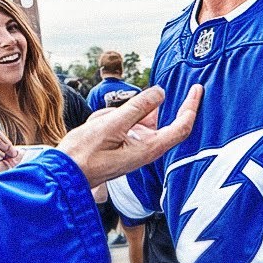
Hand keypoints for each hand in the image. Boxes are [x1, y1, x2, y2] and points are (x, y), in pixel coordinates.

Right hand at [57, 85, 201, 187]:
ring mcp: (136, 148)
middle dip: (152, 106)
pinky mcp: (126, 146)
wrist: (66, 173)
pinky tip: (98, 123)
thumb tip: (160, 93)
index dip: (191, 107)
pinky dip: (115, 118)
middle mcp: (147, 150)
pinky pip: (127, 124)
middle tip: (150, 91)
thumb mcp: (110, 125)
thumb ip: (137, 108)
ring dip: (124, 114)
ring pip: (141, 120)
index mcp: (149, 148)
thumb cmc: (85, 154)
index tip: (197, 89)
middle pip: (163, 122)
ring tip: (100, 123)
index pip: (182, 127)